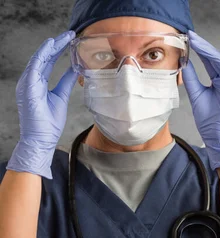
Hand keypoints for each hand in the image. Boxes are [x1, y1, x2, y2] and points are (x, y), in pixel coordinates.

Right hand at [7, 31, 77, 178]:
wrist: (41, 139)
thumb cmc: (49, 122)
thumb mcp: (61, 96)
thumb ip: (66, 81)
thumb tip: (75, 68)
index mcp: (38, 82)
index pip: (48, 61)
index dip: (59, 50)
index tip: (71, 40)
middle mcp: (30, 80)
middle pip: (44, 57)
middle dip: (57, 44)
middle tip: (70, 34)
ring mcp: (27, 83)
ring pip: (39, 58)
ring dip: (51, 46)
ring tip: (64, 37)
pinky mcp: (27, 87)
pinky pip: (34, 67)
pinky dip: (42, 55)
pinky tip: (51, 45)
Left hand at [182, 31, 219, 168]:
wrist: (218, 135)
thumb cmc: (209, 121)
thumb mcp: (196, 94)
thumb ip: (191, 78)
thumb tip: (184, 61)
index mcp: (218, 82)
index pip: (208, 62)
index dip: (198, 50)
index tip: (187, 40)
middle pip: (214, 59)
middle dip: (202, 47)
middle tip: (190, 36)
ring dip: (209, 49)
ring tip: (196, 41)